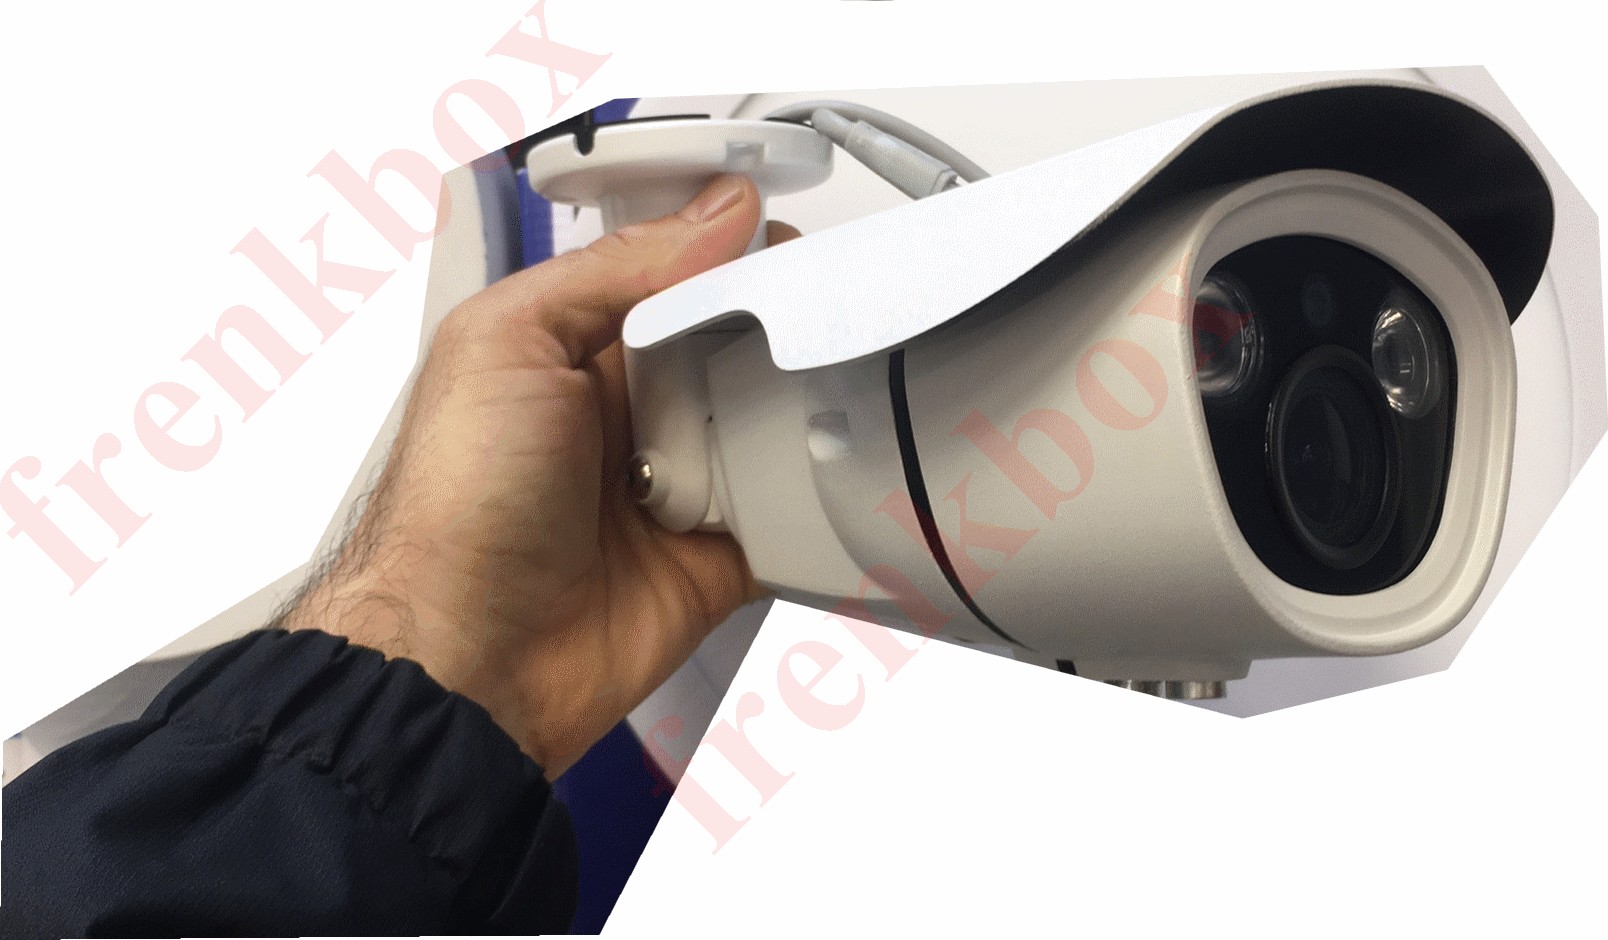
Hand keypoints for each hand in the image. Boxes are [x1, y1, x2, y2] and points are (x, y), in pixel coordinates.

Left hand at [281, 175, 795, 777]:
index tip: (786, 231)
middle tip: (831, 306)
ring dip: (804, 404)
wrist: (469, 660)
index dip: (729, 248)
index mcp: (575, 348)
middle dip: (783, 325)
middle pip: (737, 345)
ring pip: (773, 422)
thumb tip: (712, 215)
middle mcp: (631, 411)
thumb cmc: (455, 508)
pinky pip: (789, 512)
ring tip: (848, 378)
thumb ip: (612, 272)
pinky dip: (817, 493)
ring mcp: (678, 482)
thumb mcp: (507, 343)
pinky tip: (846, 461)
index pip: (675, 274)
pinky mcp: (717, 553)